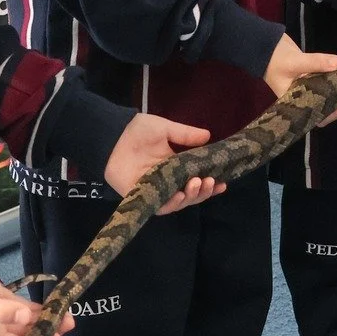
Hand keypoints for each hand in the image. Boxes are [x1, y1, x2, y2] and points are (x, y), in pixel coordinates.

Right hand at [0, 260, 68, 335]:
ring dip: (45, 318)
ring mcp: (0, 314)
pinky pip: (22, 307)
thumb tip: (26, 319)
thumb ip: (0, 312)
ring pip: (26, 320)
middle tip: (70, 323)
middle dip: (46, 330)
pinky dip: (35, 308)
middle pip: (25, 335)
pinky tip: (51, 306)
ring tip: (67, 314)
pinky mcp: (1, 299)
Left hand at [103, 114, 224, 212]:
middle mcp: (168, 182)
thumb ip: (186, 134)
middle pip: (191, 195)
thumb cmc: (138, 132)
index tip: (224, 182)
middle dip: (204, 192)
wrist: (112, 137)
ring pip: (179, 202)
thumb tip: (209, 136)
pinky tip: (181, 195)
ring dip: (192, 197)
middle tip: (210, 181)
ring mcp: (156, 191)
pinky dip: (173, 203)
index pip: (197, 180)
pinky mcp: (143, 197)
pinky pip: (161, 206)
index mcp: (175, 167)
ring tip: (197, 184)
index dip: (211, 184)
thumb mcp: (165, 129)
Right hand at [263, 35, 336, 124]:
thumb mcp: (294, 61)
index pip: (318, 116)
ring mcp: (310, 89)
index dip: (334, 113)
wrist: (266, 45)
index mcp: (296, 104)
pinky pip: (330, 85)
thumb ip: (315, 62)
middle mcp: (304, 99)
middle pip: (328, 109)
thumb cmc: (275, 59)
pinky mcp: (314, 79)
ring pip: (331, 98)